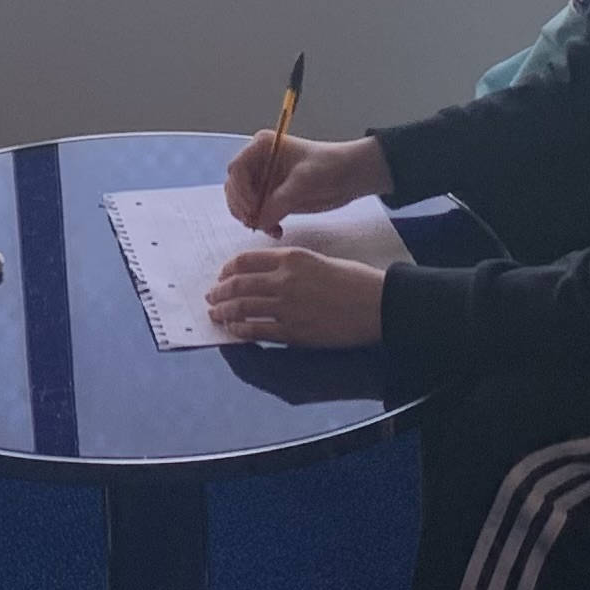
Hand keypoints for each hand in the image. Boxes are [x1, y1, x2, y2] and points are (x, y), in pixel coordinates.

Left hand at [205, 246, 387, 347]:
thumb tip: (267, 277)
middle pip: (238, 284)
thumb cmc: (355, 281)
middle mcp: (283, 280)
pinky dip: (239, 330)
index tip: (222, 276)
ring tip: (216, 315)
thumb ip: (290, 266)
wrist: (377, 304)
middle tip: (211, 298)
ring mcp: (286, 307)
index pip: (246, 260)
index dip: (228, 269)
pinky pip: (256, 331)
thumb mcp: (319, 260)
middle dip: (219, 292)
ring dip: (223, 312)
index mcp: (291, 258)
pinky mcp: (292, 331)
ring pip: (241, 308)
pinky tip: (233, 330)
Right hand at [226, 132, 391, 233]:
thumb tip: (259, 220)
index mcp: (263, 147)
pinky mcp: (272, 197)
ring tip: (270, 228)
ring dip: (251, 218)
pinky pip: (256, 213)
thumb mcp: (305, 180)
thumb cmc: (330, 166)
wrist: (351, 175)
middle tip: (256, 223)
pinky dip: (262, 224)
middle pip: (234, 187)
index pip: (237, 169)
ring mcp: (264, 180)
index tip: (252, 208)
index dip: (239, 190)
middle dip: (242, 207)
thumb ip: (280, 199)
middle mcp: (258, 162)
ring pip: (242, 202)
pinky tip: (277, 230)